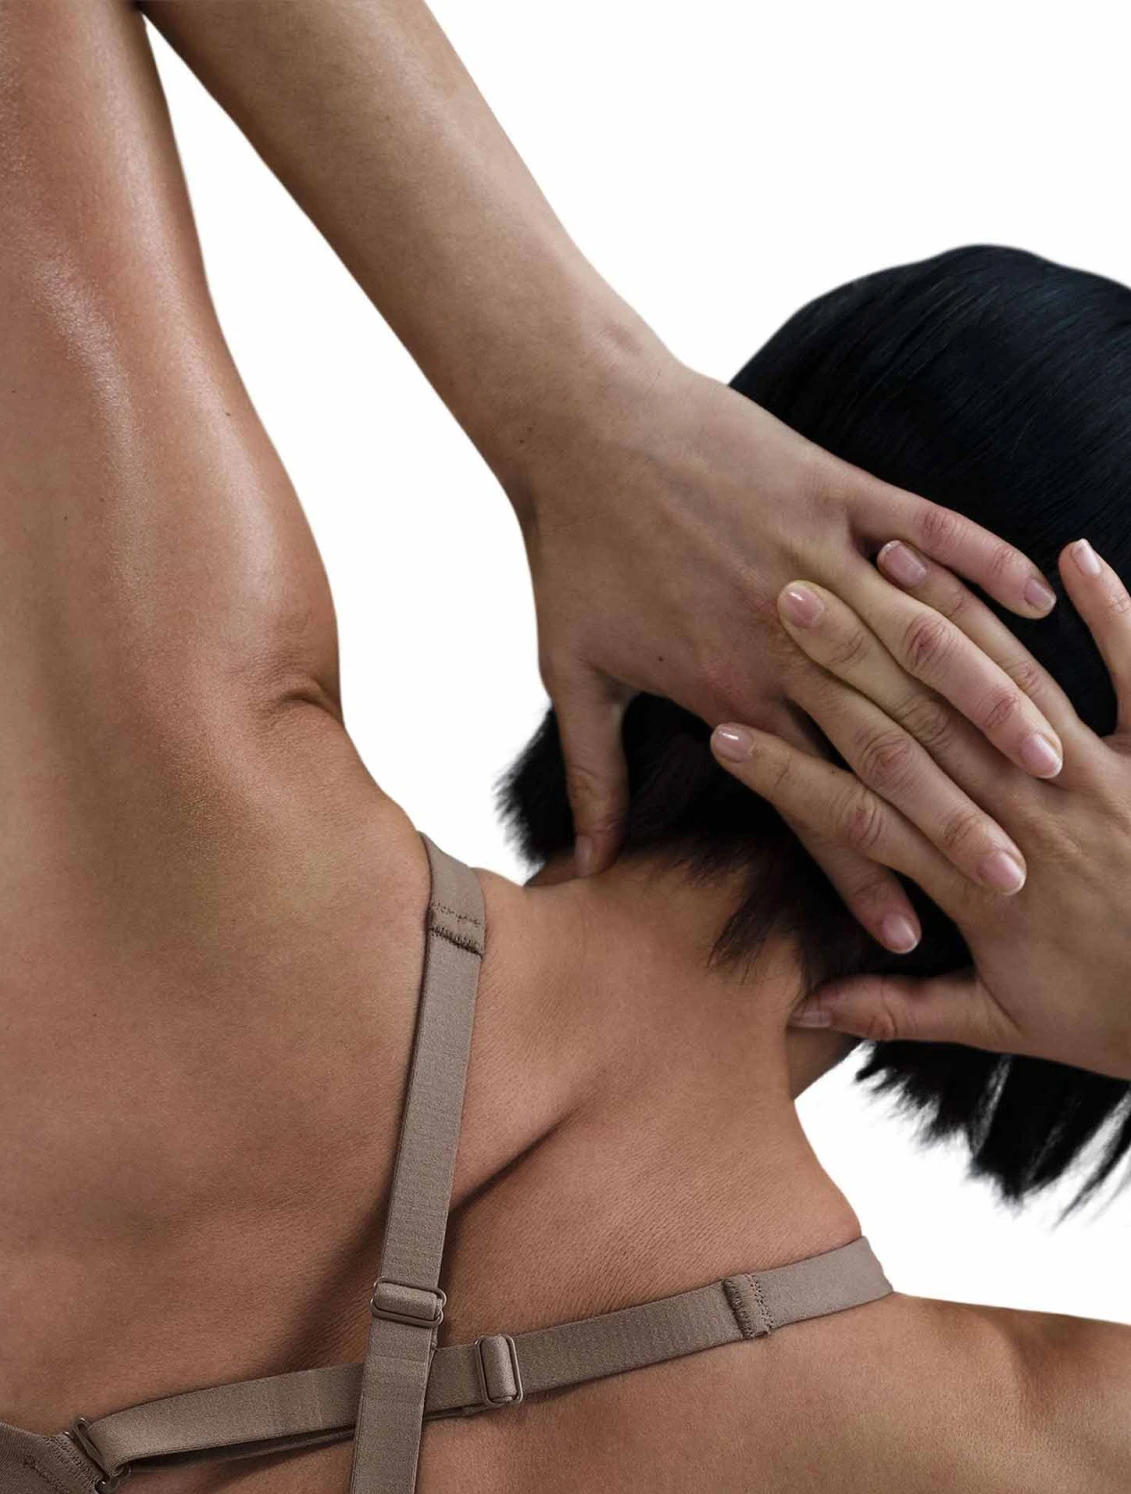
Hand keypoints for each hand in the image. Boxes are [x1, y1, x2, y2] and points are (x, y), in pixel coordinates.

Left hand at [516, 328, 1062, 943]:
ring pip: (924, 648)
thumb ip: (596, 777)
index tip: (906, 937)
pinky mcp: (835, 489)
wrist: (580, 426)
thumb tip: (587, 868)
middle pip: (888, 742)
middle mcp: (786, 636)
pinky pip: (928, 529)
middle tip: (1015, 880)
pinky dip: (983, 562)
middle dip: (952, 816)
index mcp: (732, 688)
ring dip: (992, 706)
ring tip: (1051, 766)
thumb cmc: (573, 552)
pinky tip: (1040, 600)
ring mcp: (818, 556)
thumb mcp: (572, 676)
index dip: (860, 872)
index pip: (814, 801)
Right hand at [708, 539, 1130, 1082]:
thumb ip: (897, 1010)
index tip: (722, 738)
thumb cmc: (1113, 1017)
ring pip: (1007, 682)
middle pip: (914, 725)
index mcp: (978, 886)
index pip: (858, 819)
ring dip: (948, 616)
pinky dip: (1110, 609)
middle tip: (783, 603)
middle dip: (843, 659)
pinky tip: (1071, 557)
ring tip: (884, 560)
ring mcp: (1095, 777)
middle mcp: (1026, 818)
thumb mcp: (999, 1023)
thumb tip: (808, 1012)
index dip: (785, 778)